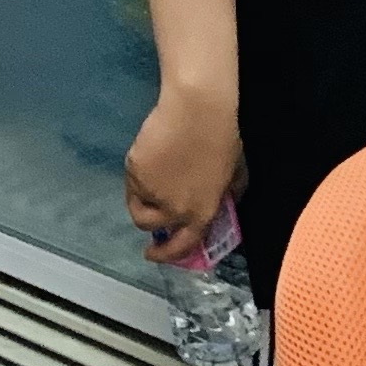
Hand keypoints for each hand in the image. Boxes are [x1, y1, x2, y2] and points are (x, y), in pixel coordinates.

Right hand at [123, 88, 241, 266]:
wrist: (197, 110)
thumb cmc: (222, 138)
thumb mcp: (234, 174)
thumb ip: (226, 196)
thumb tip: (222, 205)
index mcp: (202, 213)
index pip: (181, 246)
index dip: (166, 254)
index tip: (153, 253)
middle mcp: (174, 210)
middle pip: (148, 225)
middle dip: (146, 221)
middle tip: (146, 209)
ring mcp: (152, 192)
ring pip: (136, 201)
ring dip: (141, 194)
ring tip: (152, 172)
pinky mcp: (134, 172)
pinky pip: (131, 180)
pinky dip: (138, 172)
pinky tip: (151, 154)